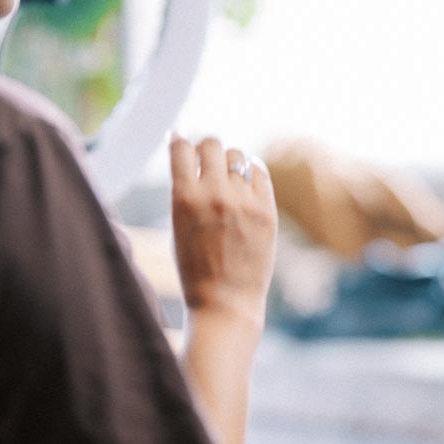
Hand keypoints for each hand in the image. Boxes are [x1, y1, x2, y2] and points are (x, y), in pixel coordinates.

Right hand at [170, 136, 276, 328]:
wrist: (225, 302)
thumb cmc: (194, 268)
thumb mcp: (177, 227)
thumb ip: (183, 190)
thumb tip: (186, 152)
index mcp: (184, 198)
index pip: (182, 147)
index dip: (180, 141)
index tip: (181, 144)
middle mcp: (214, 194)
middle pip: (212, 143)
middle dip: (205, 149)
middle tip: (205, 160)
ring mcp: (243, 201)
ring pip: (237, 155)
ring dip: (229, 160)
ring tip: (227, 176)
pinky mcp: (267, 210)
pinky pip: (260, 173)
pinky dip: (251, 172)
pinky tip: (246, 182)